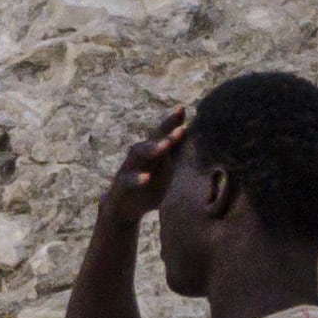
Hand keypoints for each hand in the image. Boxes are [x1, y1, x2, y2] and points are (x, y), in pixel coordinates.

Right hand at [97, 106, 189, 235]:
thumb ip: (177, 156)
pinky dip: (136, 178)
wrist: (123, 208)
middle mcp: (139, 156)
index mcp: (153, 153)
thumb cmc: (148, 187)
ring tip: (165, 145)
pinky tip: (146, 177)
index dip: (172, 122)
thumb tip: (197, 140)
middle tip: (180, 127)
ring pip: (138, 153)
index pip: (162, 134)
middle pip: (151, 139)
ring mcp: (128, 169)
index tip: (183, 108)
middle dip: (165, 131)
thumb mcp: (165, 171)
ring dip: (152, 148)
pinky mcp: (121, 185)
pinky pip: (127, 179)